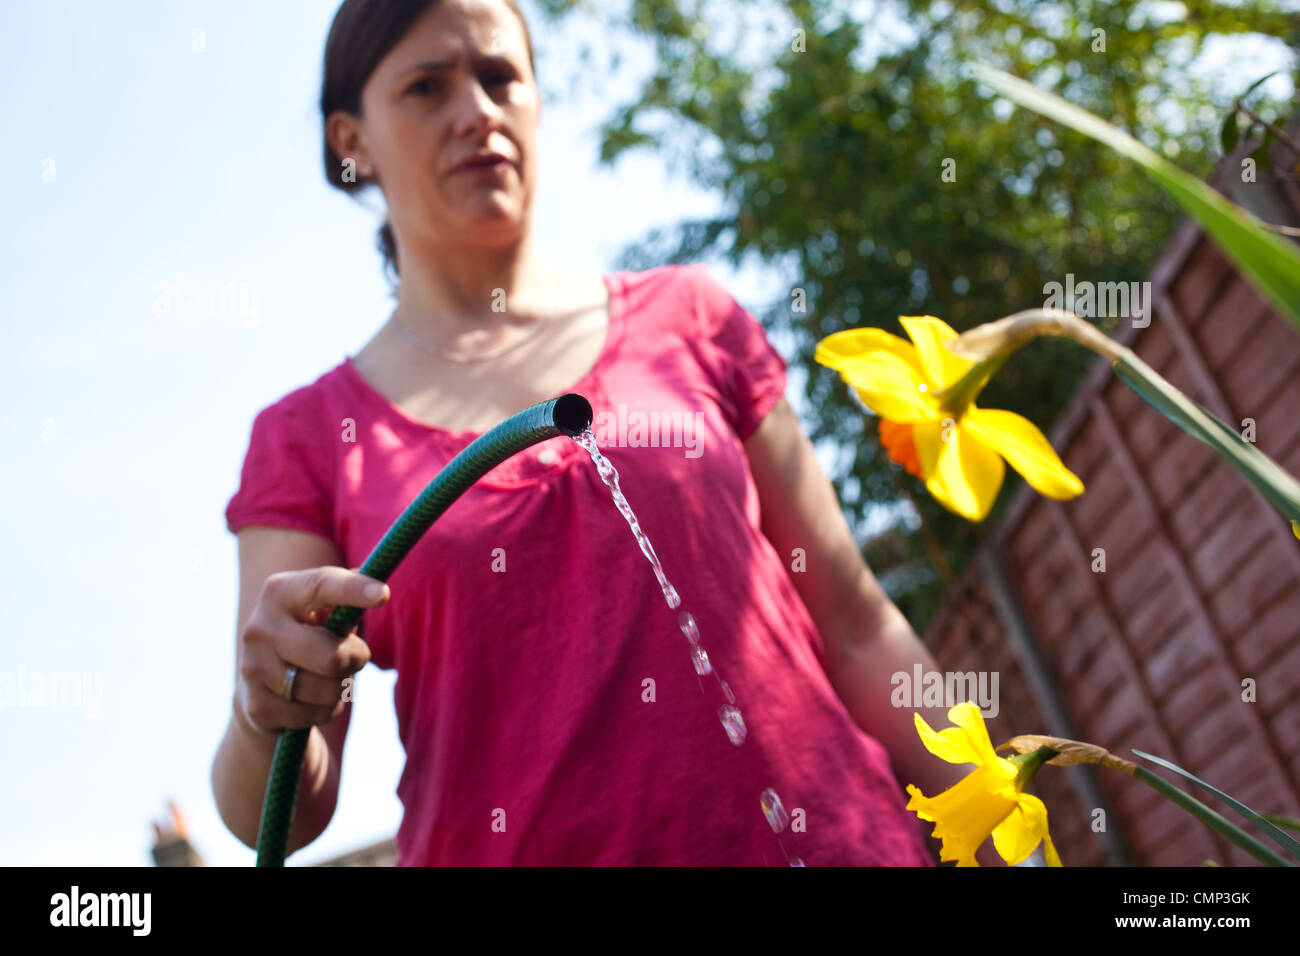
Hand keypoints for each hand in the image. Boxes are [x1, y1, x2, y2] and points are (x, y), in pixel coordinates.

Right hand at [235, 566, 388, 736]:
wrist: (260, 684)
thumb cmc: (309, 636)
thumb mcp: (325, 611)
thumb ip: (349, 599)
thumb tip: (378, 587)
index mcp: (280, 593)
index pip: (321, 586)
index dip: (354, 590)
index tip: (384, 594)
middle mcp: (261, 627)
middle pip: (331, 656)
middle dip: (355, 660)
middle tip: (353, 657)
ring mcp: (254, 668)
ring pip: (327, 690)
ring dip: (340, 688)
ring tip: (327, 678)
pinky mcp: (257, 705)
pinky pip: (316, 714)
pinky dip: (326, 709)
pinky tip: (311, 699)